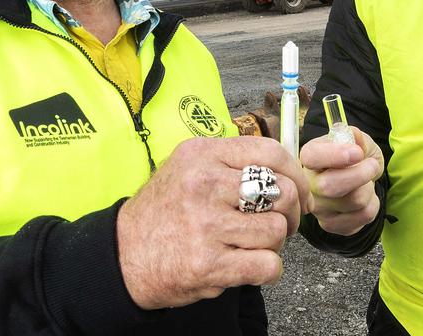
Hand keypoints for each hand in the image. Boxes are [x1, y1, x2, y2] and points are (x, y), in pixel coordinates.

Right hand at [116, 136, 311, 309]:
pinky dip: (268, 270)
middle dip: (290, 213)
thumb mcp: (187, 167)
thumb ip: (230, 163)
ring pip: (276, 231)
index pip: (270, 153)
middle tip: (280, 223)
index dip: (295, 174)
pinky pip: (267, 265)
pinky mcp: (209, 264)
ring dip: (273, 244)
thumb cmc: (163, 211)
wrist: (123, 255)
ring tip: (253, 245)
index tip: (299, 191)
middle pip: (281, 192)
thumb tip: (285, 170)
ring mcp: (206, 226)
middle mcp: (204, 185)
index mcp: (203, 155)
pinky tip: (252, 266)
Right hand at [299, 127, 383, 235]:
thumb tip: (355, 137)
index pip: (312, 157)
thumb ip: (356, 136)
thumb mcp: (358, 141)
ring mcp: (317, 207)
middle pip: (330, 186)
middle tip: (372, 165)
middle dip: (360, 174)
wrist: (359, 181)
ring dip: (369, 189)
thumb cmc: (354, 158)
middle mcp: (307, 184)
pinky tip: (365, 198)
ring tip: (366, 183)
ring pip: (353, 202)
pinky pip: (362, 217)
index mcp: (309, 157)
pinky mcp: (330, 224)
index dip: (335, 155)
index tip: (357, 153)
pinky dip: (372, 205)